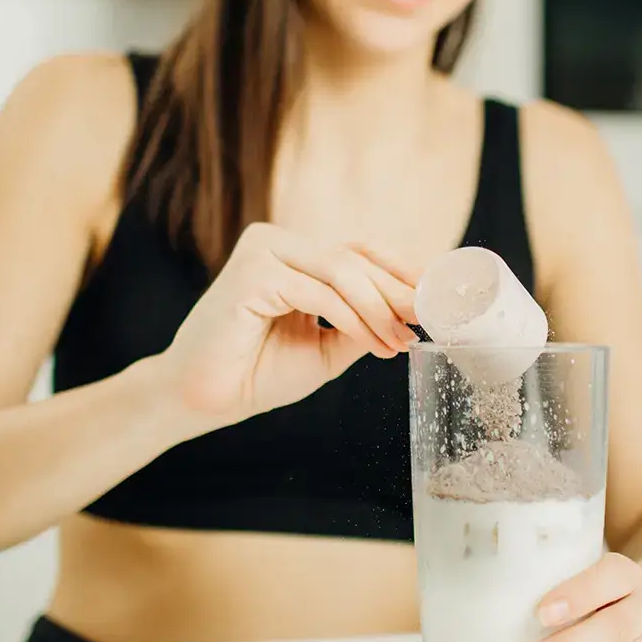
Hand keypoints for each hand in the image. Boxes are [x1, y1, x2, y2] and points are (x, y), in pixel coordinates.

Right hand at [157, 222, 420, 429]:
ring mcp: (263, 251)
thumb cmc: (258, 373)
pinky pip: (319, 292)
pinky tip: (372, 343)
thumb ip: (362, 323)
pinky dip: (352, 319)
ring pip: (343, 271)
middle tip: (428, 321)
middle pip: (356, 258)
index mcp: (293, 254)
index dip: (400, 271)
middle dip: (397, 292)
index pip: (359, 251)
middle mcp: (277, 242)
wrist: (205, 399)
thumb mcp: (327, 347)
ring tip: (400, 341)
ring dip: (379, 309)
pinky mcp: (252, 271)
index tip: (436, 298)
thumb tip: (411, 313)